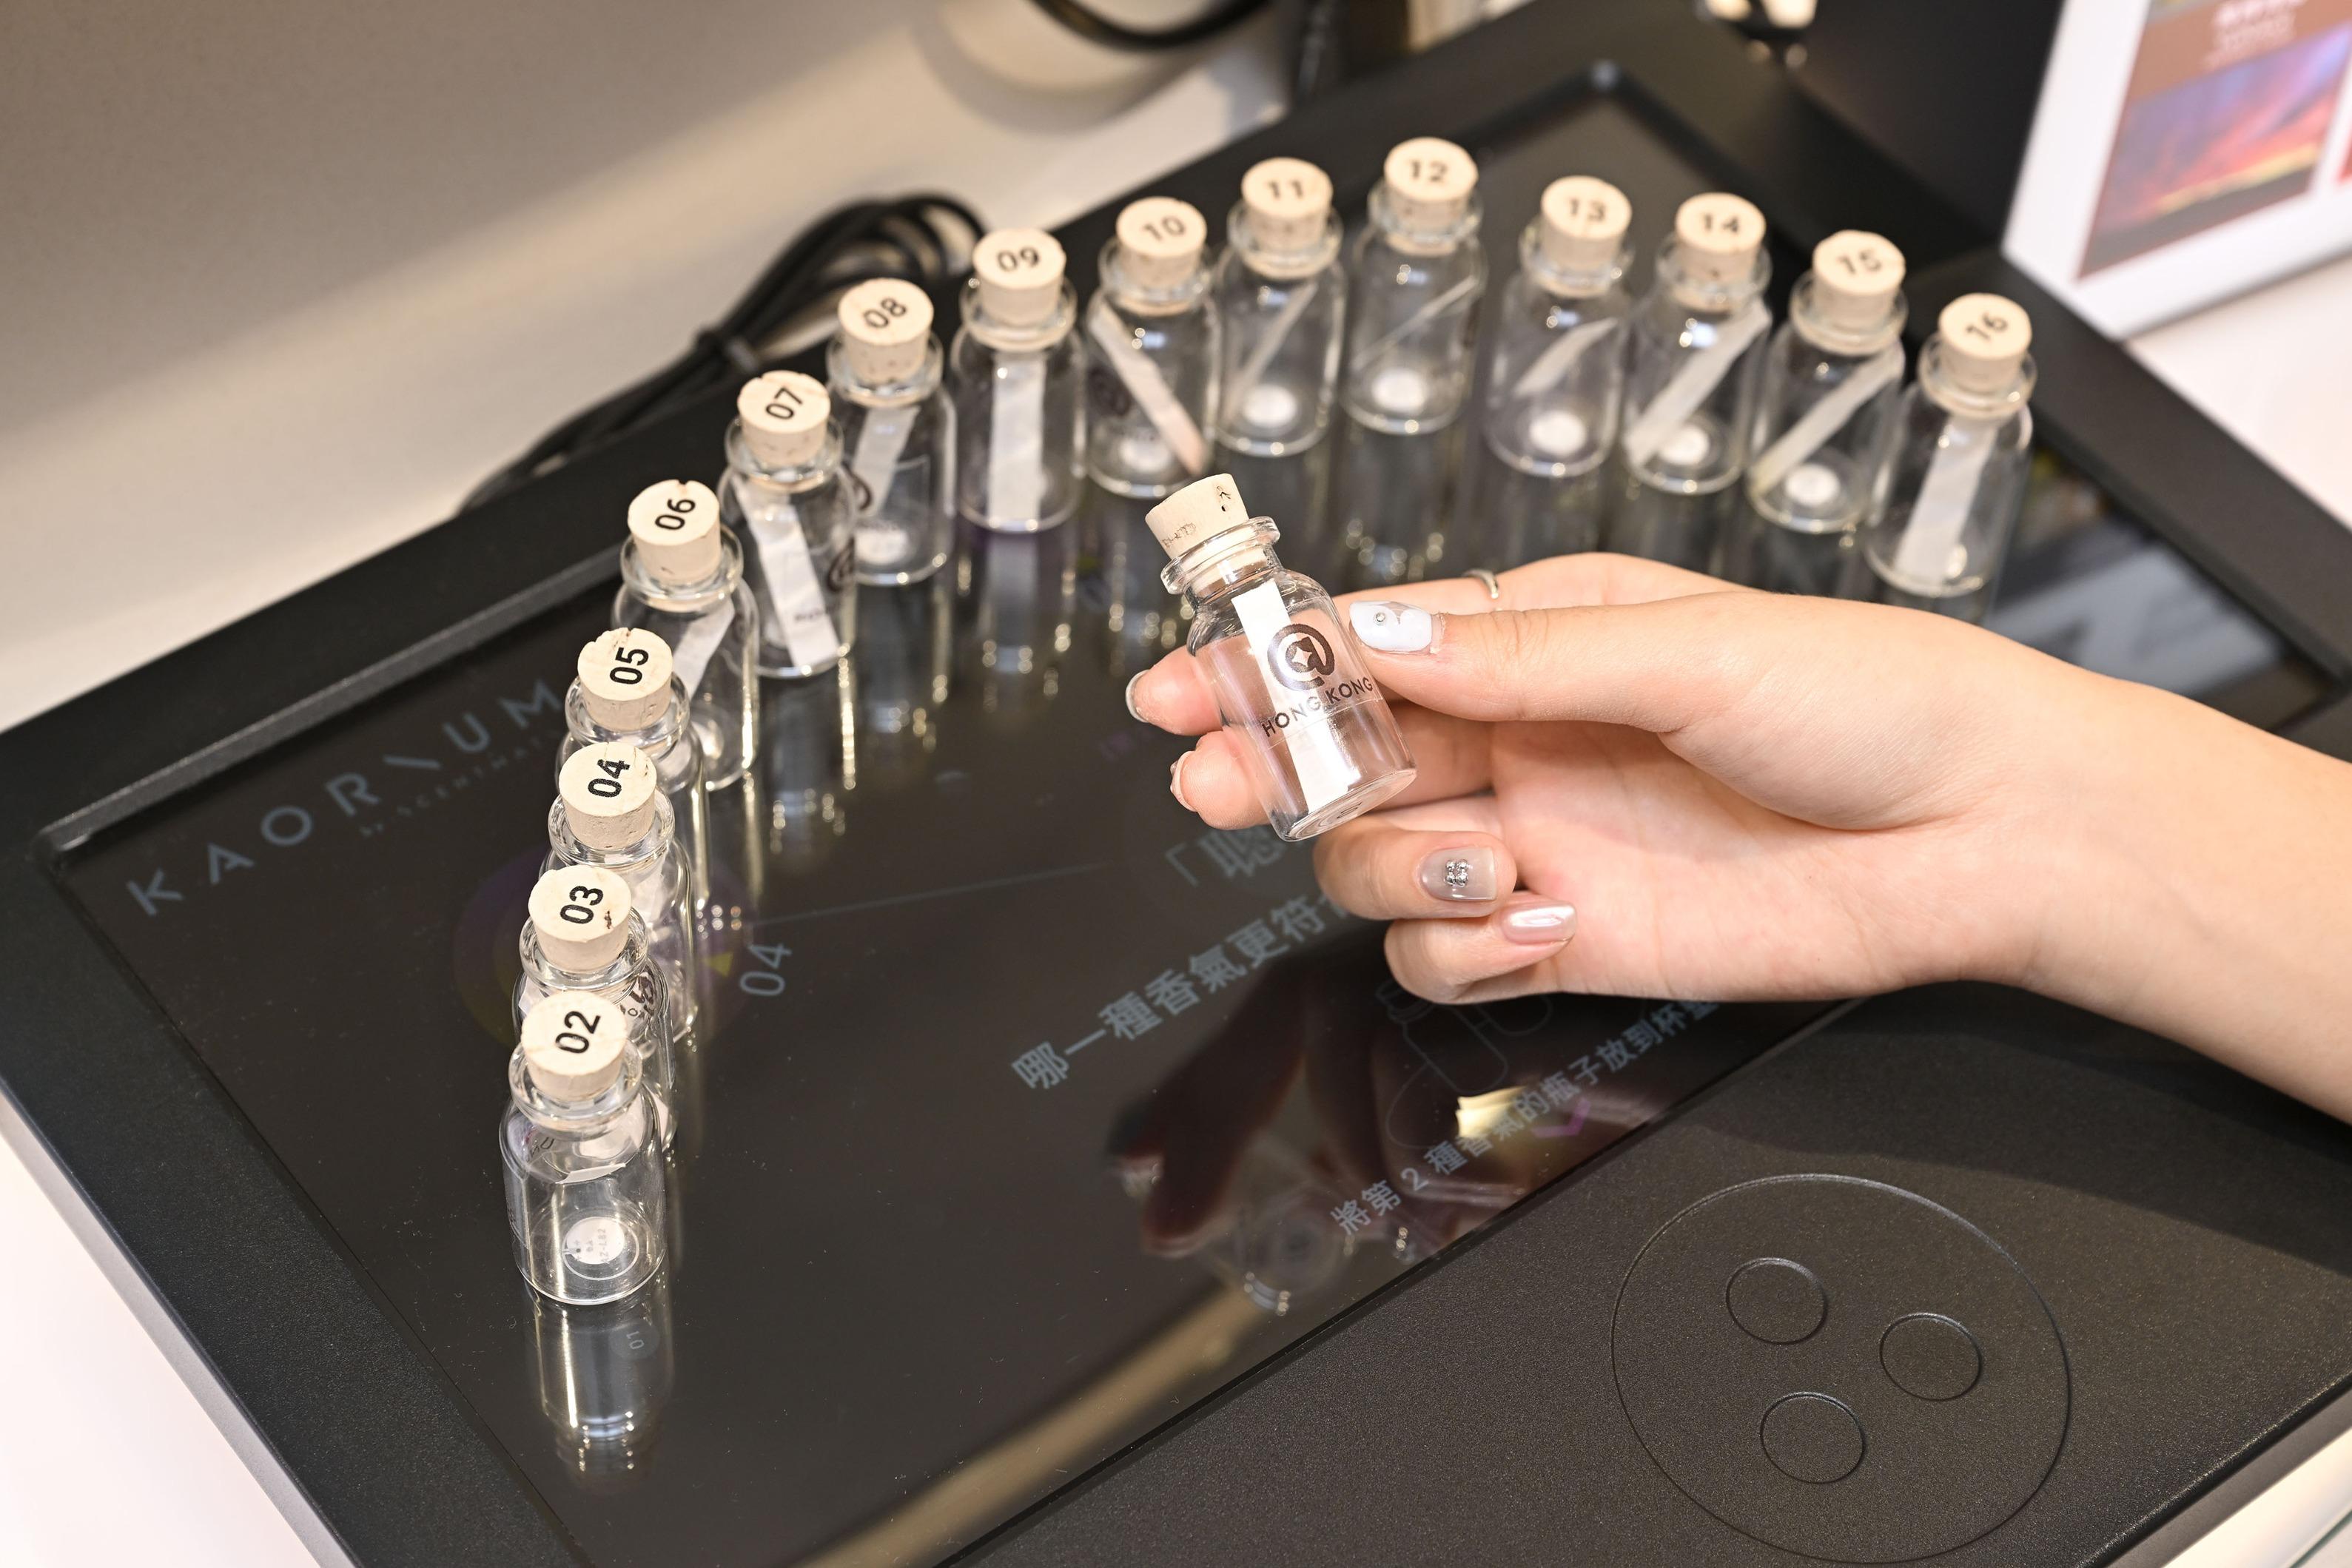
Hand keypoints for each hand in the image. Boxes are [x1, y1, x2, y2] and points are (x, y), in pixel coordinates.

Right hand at [1130, 552, 2083, 1007]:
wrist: (1983, 830)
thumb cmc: (1869, 698)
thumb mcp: (1691, 645)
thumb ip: (1523, 657)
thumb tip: (1378, 638)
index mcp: (1539, 639)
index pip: (1362, 646)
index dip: (1261, 667)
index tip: (1180, 688)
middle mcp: (1518, 739)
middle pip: (1338, 761)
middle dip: (1268, 772)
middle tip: (1218, 787)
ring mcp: (1536, 840)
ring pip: (1376, 867)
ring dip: (1399, 871)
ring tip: (1496, 863)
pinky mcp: (1568, 938)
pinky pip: (1449, 957)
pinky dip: (1470, 950)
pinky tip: (1543, 921)